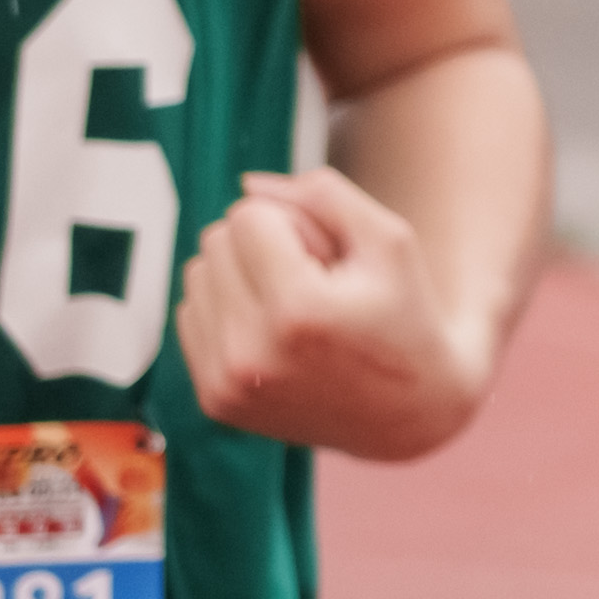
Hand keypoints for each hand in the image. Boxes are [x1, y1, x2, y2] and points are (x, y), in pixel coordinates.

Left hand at [182, 166, 496, 461]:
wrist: (409, 413)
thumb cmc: (404, 315)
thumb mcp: (389, 239)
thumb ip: (322, 194)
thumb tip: (247, 185)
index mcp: (298, 311)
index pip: (247, 216)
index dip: (292, 222)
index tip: (329, 256)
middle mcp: (251, 354)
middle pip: (215, 242)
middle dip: (263, 245)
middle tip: (315, 280)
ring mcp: (227, 384)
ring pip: (196, 276)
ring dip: (239, 276)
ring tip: (293, 307)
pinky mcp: (214, 401)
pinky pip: (190, 316)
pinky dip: (226, 312)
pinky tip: (272, 332)